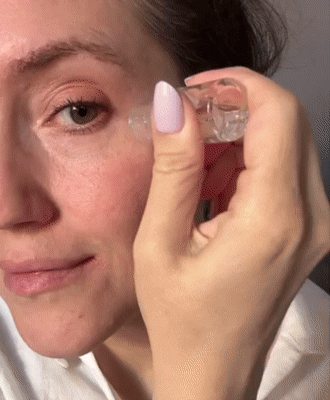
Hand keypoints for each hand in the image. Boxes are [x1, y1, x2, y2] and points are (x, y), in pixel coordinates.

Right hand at [133, 67, 329, 398]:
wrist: (213, 371)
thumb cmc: (179, 317)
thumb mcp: (160, 242)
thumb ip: (173, 167)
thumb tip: (173, 103)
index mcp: (276, 218)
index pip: (279, 113)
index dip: (236, 86)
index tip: (193, 92)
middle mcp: (314, 217)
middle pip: (287, 123)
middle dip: (233, 110)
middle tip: (185, 127)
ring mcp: (319, 225)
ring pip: (287, 143)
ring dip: (237, 139)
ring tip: (192, 168)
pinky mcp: (310, 230)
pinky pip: (284, 171)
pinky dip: (246, 164)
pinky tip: (213, 189)